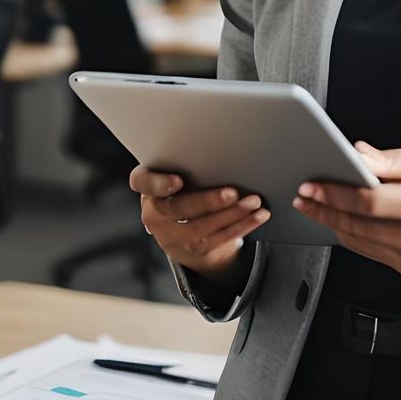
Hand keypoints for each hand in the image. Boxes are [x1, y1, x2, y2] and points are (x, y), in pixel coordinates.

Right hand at [129, 165, 270, 288]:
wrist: (182, 231)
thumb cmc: (184, 190)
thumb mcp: (176, 175)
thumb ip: (188, 165)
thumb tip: (221, 149)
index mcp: (148, 189)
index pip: (142, 182)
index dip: (159, 183)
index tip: (178, 181)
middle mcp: (155, 214)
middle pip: (178, 208)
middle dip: (207, 201)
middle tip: (232, 192)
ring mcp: (172, 236)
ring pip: (202, 228)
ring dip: (232, 214)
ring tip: (253, 201)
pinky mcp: (194, 250)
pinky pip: (219, 239)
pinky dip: (242, 226)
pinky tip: (257, 216)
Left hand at [292, 144, 400, 278]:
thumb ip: (390, 161)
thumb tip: (356, 154)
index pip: (368, 202)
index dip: (334, 194)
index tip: (310, 186)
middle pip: (357, 225)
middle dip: (323, 210)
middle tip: (302, 196)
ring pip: (358, 242)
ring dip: (332, 224)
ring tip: (314, 207)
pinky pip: (369, 252)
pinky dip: (351, 236)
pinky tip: (340, 221)